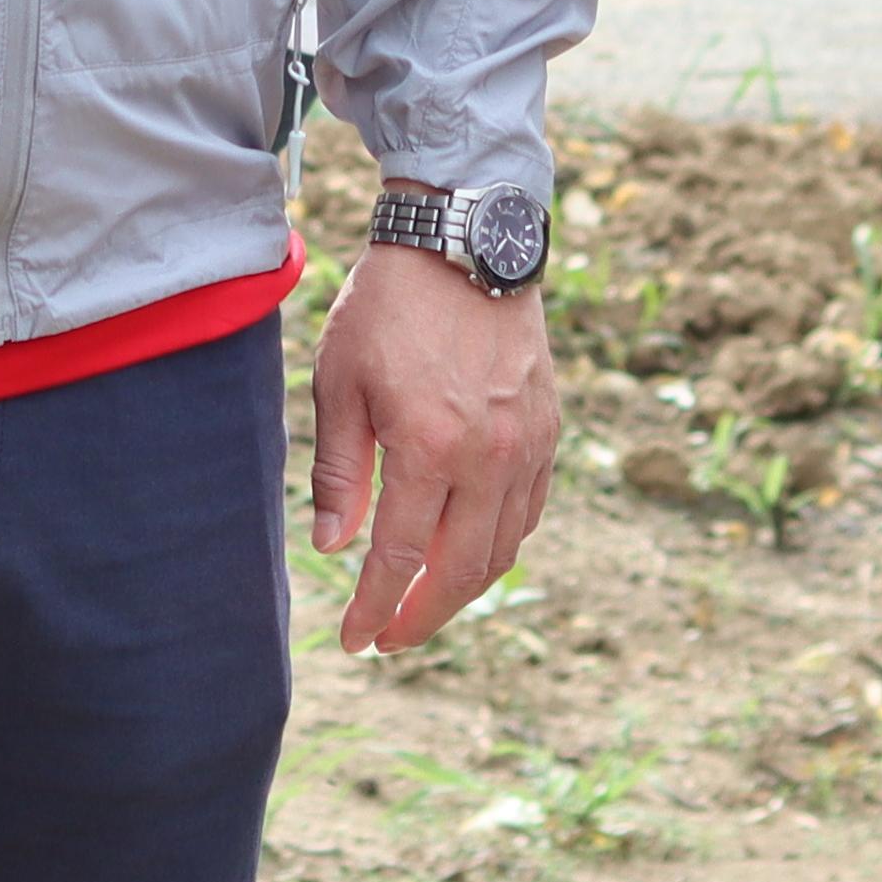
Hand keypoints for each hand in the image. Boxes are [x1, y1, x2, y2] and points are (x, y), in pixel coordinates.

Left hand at [313, 241, 557, 653]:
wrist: (462, 241)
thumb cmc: (388, 306)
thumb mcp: (340, 380)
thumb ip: (340, 470)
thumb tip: (333, 548)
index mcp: (430, 447)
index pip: (400, 558)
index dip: (374, 608)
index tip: (353, 640)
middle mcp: (489, 457)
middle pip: (461, 572)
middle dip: (422, 618)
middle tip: (387, 640)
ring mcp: (527, 446)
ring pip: (502, 550)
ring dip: (463, 591)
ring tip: (423, 606)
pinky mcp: (548, 430)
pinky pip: (529, 512)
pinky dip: (498, 546)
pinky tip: (468, 553)